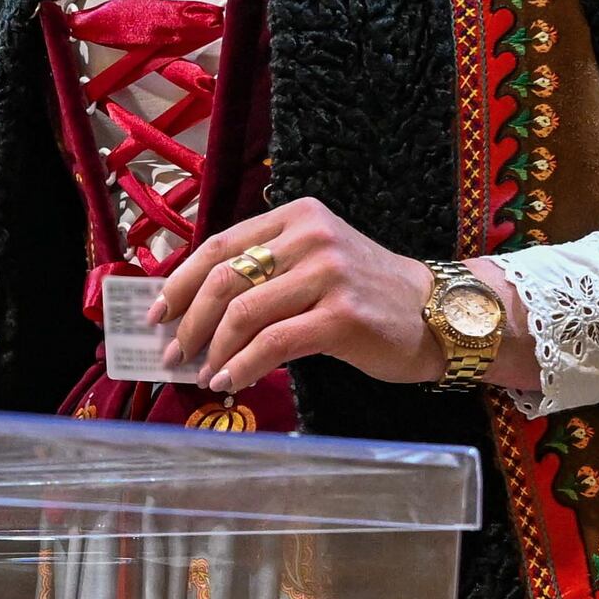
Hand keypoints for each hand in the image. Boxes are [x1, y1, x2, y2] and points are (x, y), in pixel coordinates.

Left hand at [157, 200, 527, 396]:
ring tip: (202, 372)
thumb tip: (197, 309)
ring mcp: (328, 274)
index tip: (158, 312)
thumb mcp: (317, 264)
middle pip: (224, 278)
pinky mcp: (341, 316)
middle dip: (189, 320)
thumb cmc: (369, 296)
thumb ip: (265, 273)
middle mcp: (311, 237)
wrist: (440, 315)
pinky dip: (242, 366)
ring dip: (212, 349)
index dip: (180, 281)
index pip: (220, 246)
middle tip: (173, 350)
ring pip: (244, 313)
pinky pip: (273, 344)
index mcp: (297, 217)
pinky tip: (230, 380)